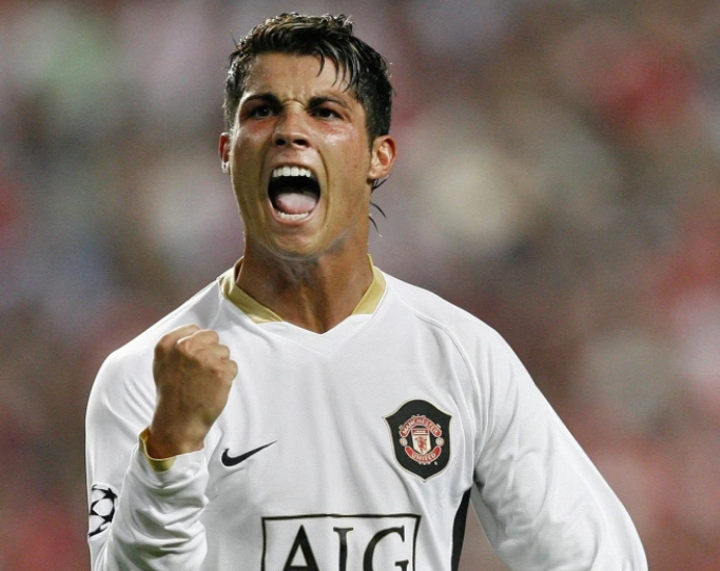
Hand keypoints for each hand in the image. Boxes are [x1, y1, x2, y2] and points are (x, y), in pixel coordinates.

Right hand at [146, 324, 237, 457]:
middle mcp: (186, 347)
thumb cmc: (171, 395)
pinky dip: (227, 378)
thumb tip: (195, 332)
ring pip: (224, 351)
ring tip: (205, 382)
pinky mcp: (221, 371)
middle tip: (201, 372)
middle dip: (211, 352)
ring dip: (219, 365)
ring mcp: (204, 358)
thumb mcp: (162, 364)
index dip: (198, 344)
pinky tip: (213, 388)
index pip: (194, 329)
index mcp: (168, 344)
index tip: (194, 359)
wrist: (177, 422)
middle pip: (213, 337)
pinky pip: (232, 366)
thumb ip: (175, 345)